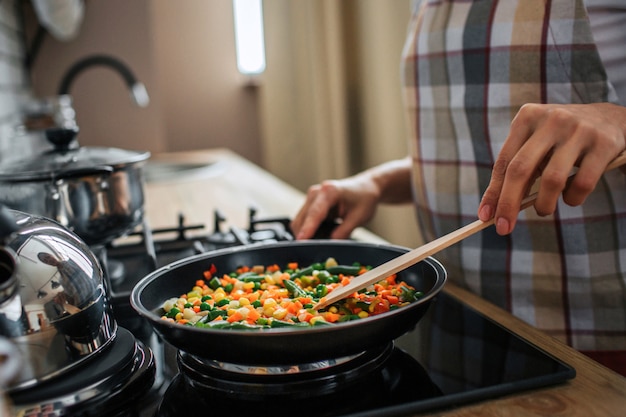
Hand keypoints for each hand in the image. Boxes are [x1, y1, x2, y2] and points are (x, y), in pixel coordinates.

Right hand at [291, 176, 380, 239]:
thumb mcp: (359, 217)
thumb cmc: (364, 198)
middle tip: (314, 251)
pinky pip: (304, 220)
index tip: (301, 241)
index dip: (307, 228)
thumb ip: (344, 231)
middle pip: (303, 218)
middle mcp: (317, 192)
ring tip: (321, 243)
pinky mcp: (311, 204)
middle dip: (304, 234)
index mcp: (330, 192)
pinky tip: (320, 235)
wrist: (365, 187)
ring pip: (300, 220)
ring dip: (306, 233)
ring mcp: (312, 197)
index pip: (315, 213)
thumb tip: (330, 244)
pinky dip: (308, 230)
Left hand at [478, 102, 625, 234]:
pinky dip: (572, 199)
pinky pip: (582, 183)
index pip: (504, 161)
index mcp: (528, 117)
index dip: (493, 192)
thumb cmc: (561, 139)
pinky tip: (570, 198)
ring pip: (552, 180)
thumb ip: (517, 168)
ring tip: (543, 210)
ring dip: (543, 205)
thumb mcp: (536, 143)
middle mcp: (551, 120)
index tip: (485, 217)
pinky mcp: (603, 144)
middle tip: (503, 228)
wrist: (611, 119)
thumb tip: (493, 209)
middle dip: (509, 203)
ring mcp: (579, 130)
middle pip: (521, 169)